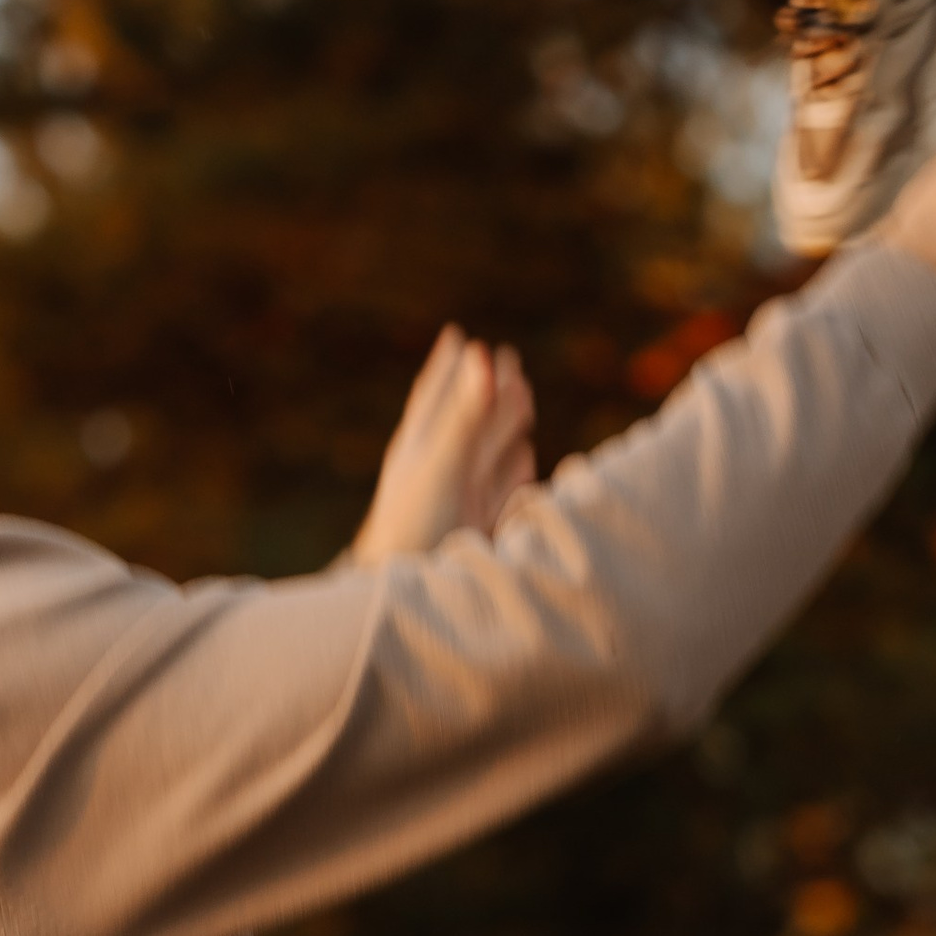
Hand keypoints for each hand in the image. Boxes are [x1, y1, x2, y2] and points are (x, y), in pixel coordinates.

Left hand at [351, 327, 537, 561]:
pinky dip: (515, 469)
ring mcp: (458, 500)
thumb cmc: (416, 528)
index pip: (436, 398)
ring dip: (506, 423)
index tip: (457, 337)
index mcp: (420, 449)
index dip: (449, 368)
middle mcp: (437, 470)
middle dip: (488, 389)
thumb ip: (466, 415)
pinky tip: (526, 458)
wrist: (410, 597)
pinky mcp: (477, 529)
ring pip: (487, 451)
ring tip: (523, 397)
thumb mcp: (443, 464)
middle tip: (507, 358)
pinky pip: (501, 489)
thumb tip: (484, 355)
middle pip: (467, 419)